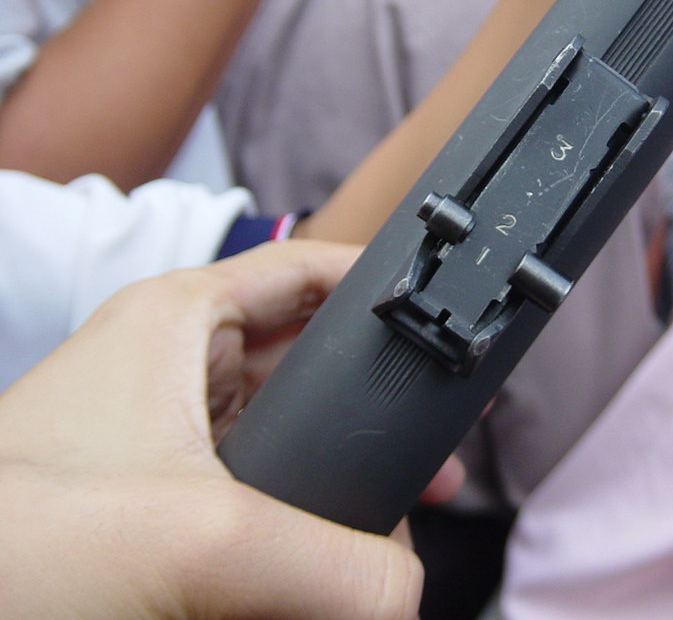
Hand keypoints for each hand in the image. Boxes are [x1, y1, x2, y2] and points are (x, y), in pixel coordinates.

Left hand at [0, 241, 457, 618]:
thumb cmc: (3, 551)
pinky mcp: (159, 514)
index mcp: (178, 324)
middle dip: (376, 411)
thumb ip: (331, 562)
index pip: (307, 271)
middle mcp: (175, 375)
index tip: (443, 324)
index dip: (381, 287)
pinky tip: (331, 567)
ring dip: (343, 481)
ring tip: (395, 523)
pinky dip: (300, 530)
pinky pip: (257, 507)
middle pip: (310, 368)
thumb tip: (402, 590)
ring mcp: (166, 447)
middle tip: (431, 457)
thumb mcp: (195, 539)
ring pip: (288, 445)